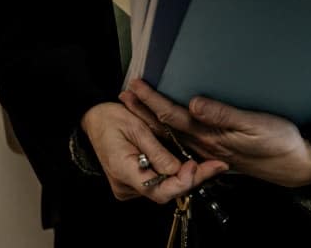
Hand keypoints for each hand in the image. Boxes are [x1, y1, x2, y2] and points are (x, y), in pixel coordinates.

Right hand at [80, 101, 227, 202]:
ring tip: (211, 164)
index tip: (196, 166)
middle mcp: (126, 186)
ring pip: (164, 188)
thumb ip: (157, 151)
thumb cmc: (112, 118)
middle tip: (217, 165)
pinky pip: (158, 183)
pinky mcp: (134, 183)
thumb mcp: (136, 128)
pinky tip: (193, 164)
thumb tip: (179, 169)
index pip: (159, 190)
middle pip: (166, 192)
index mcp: (123, 171)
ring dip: (186, 176)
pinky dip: (175, 174)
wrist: (92, 119)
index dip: (182, 182)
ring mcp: (129, 187)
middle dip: (192, 178)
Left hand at [120, 80, 310, 187]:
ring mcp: (209, 149)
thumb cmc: (278, 142)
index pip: (172, 117)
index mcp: (210, 138)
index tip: (135, 85)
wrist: (295, 164)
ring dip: (152, 119)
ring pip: (172, 134)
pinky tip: (166, 122)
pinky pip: (185, 138)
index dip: (152, 101)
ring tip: (136, 104)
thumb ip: (222, 115)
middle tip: (124, 92)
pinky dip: (169, 127)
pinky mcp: (217, 150)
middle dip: (143, 110)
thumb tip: (193, 104)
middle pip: (165, 127)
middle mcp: (204, 146)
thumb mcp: (254, 125)